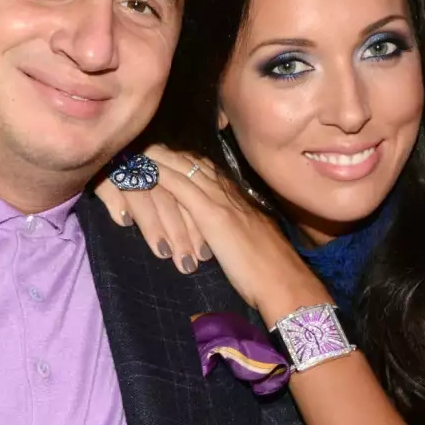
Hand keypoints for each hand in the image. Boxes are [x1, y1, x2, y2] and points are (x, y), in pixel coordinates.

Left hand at [96, 146, 331, 322]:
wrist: (285, 283)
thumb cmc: (270, 272)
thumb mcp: (250, 242)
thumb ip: (235, 232)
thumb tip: (222, 234)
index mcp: (240, 200)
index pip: (208, 171)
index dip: (186, 161)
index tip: (167, 153)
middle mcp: (231, 194)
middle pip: (195, 164)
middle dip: (170, 152)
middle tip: (146, 141)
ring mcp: (222, 202)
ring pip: (186, 169)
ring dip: (161, 156)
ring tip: (140, 146)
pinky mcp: (214, 216)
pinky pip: (182, 188)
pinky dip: (162, 174)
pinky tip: (145, 168)